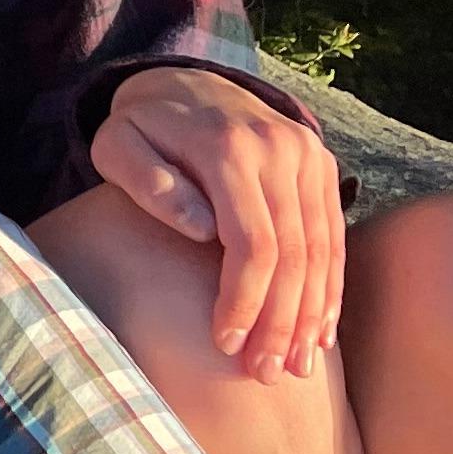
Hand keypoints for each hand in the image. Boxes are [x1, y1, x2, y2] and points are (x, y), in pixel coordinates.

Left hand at [93, 67, 345, 376]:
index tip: (225, 343)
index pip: (252, 242)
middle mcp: (280, 151)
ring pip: (322, 250)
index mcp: (229, 150)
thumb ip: (149, 184)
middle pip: (294, 254)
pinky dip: (330, 288)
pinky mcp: (322, 166)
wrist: (186, 79)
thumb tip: (200, 231)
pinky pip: (334, 237)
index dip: (243, 300)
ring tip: (297, 367)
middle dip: (281, 321)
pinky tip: (321, 332)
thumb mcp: (117, 145)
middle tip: (265, 374)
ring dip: (312, 314)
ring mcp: (309, 156)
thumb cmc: (140, 127)